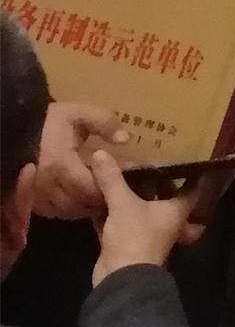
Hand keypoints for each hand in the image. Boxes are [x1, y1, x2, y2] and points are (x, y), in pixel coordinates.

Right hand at [34, 100, 122, 220]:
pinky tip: (79, 199)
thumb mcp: (79, 113)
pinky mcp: (32, 199)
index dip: (106, 189)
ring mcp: (37, 194)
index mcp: (60, 164)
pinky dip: (69, 209)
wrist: (18, 129)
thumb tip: (124, 139)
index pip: (89, 188)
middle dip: (98, 200)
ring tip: (98, 197)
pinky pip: (54, 212)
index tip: (120, 183)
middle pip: (80, 204)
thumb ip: (104, 122)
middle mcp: (47, 185)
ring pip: (67, 211)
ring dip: (85, 206)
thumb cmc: (51, 122)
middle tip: (114, 193)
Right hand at [88, 146, 201, 280]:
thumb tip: (101, 153)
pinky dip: (108, 208)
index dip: (190, 170)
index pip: (191, 186)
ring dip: (126, 192)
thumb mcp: (123, 204)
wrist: (120, 280)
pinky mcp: (124, 241)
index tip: (184, 151)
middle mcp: (164, 219)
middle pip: (160, 194)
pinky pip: (116, 219)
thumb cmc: (135, 237)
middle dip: (150, 177)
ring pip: (136, 206)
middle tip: (140, 154)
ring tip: (116, 167)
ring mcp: (144, 231)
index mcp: (176, 209)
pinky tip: (95, 193)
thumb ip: (112, 179)